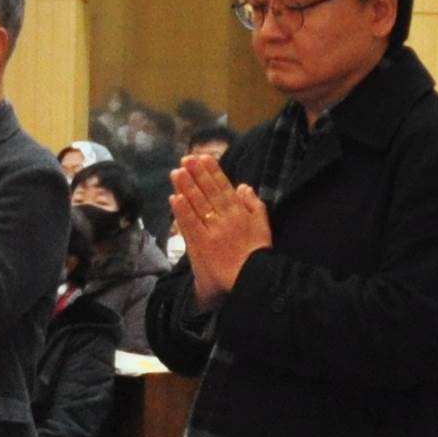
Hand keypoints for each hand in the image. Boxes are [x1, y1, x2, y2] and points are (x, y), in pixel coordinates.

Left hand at [170, 152, 272, 298]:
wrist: (251, 279)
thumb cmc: (257, 253)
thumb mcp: (262, 225)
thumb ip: (254, 204)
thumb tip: (243, 185)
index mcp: (239, 212)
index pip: (223, 187)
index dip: (213, 171)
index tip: (203, 157)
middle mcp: (225, 218)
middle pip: (208, 192)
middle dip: (196, 174)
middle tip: (186, 159)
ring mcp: (212, 231)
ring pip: (197, 205)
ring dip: (186, 187)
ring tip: (177, 172)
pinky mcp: (201, 245)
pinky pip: (190, 225)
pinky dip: (182, 211)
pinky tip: (174, 198)